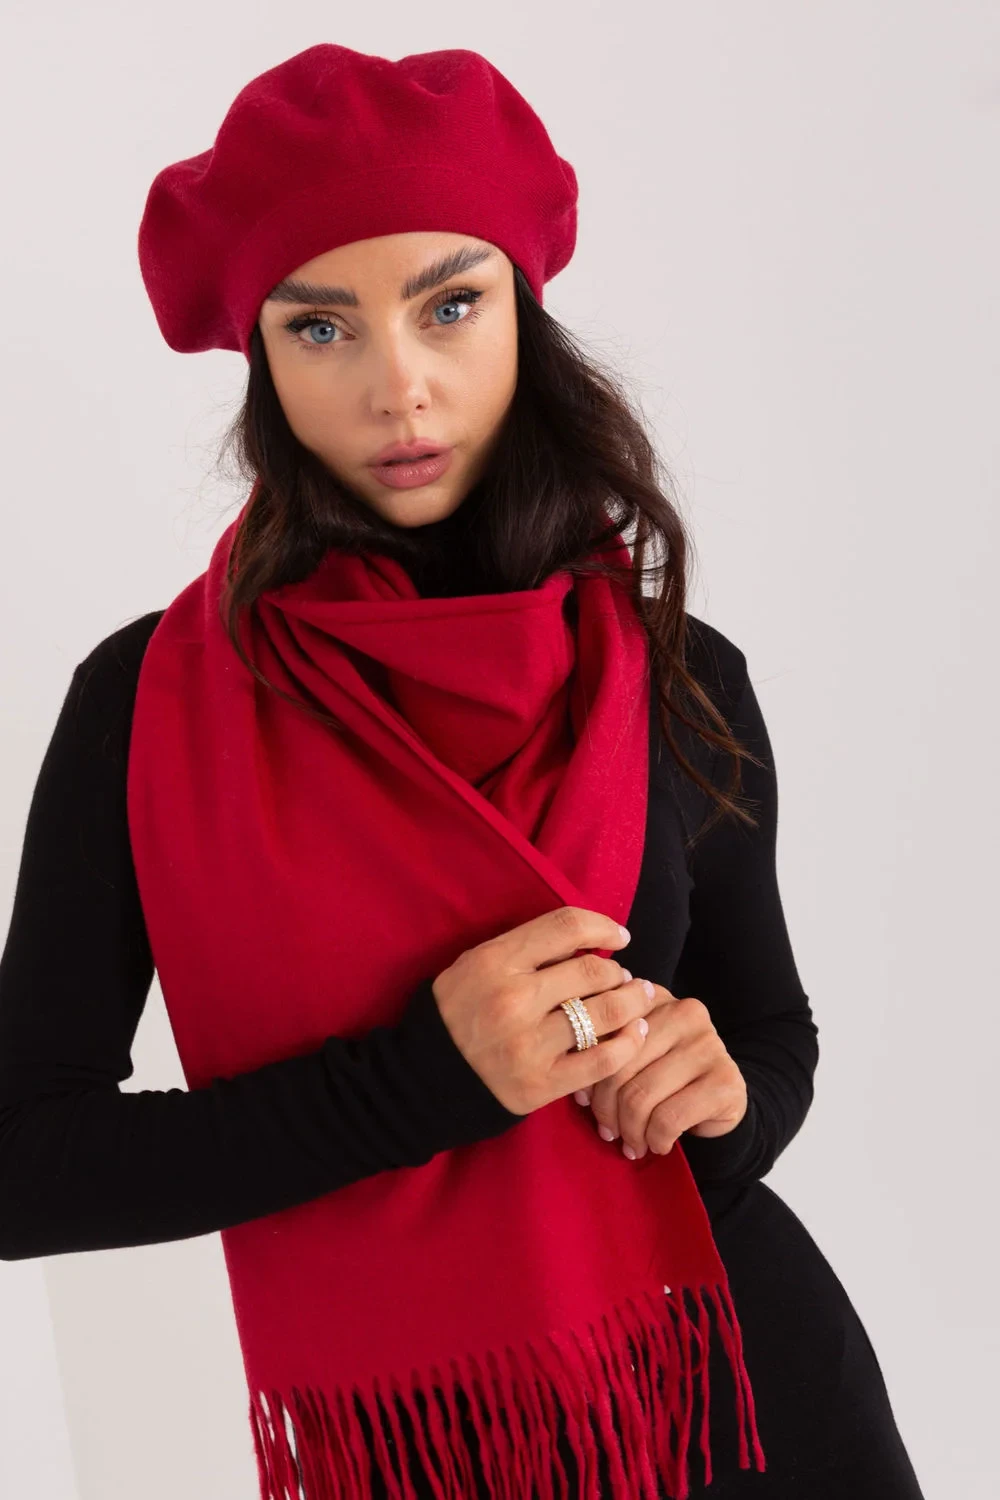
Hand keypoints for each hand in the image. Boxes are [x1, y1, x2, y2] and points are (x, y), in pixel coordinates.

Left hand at [579, 983, 747, 1159]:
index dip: (588, 1073)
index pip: (602, 1033)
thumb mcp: (633, 1056)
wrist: (722, 1099)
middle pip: (618, 1067)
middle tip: (608, 1132)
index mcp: (651, 997)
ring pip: (641, 1097)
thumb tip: (578, 1090)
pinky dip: (656, 1140)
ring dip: (631, 1131)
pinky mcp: (725, 1079)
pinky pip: (668, 1119)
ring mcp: (708, 1042)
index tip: (584, 1101)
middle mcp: (683, 1011)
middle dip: (607, 1110)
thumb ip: (605, 1053)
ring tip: (632, 1144)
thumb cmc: (665, 1077)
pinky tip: (658, 1144)